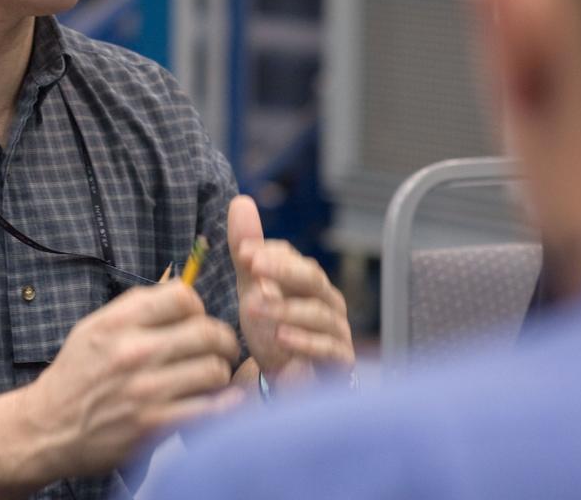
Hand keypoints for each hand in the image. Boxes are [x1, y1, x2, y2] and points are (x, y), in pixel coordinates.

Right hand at [21, 282, 241, 478]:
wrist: (46, 429)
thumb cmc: (75, 375)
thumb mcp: (94, 328)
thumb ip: (136, 308)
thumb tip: (182, 293)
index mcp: (118, 323)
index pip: (182, 297)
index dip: (197, 307)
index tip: (196, 320)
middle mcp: (133, 353)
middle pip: (206, 332)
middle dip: (221, 339)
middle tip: (220, 348)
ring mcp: (145, 391)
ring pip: (214, 370)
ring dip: (219, 373)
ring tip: (210, 377)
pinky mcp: (153, 427)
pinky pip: (208, 409)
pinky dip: (221, 406)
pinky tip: (217, 402)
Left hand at [228, 194, 354, 386]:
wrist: (286, 379)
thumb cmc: (272, 328)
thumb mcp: (253, 288)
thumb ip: (247, 251)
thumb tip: (241, 201)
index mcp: (306, 278)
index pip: (291, 257)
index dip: (268, 253)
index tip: (243, 252)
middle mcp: (326, 299)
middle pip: (311, 277)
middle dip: (282, 270)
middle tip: (252, 266)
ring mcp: (336, 329)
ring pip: (317, 312)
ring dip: (284, 308)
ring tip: (253, 307)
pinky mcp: (339, 360)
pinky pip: (328, 347)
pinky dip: (305, 342)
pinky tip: (281, 338)